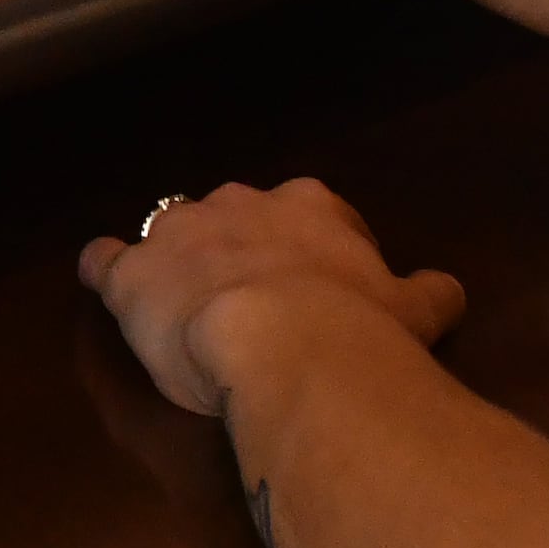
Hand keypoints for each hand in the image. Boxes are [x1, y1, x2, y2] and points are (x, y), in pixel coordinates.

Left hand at [80, 179, 464, 416]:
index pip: (306, 212)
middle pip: (232, 215)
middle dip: (234, 248)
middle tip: (247, 300)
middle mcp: (240, 204)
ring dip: (173, 260)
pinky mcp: (131, 274)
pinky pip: (107, 260)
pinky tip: (101, 280)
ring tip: (177, 298)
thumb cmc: (356, 327)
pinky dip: (104, 269)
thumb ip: (426, 293)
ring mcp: (179, 233)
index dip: (305, 248)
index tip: (312, 285)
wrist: (286, 343)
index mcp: (309, 207)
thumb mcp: (413, 312)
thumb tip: (447, 288)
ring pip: (167, 230)